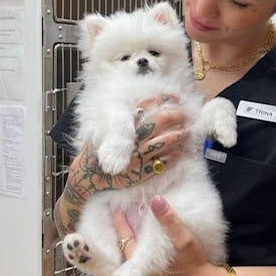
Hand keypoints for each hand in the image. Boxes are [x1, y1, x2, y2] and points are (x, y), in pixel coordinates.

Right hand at [54, 96, 188, 235]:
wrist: (89, 177)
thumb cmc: (97, 152)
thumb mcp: (105, 131)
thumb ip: (123, 121)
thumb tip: (143, 108)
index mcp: (123, 126)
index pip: (146, 106)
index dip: (163, 100)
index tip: (175, 98)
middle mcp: (132, 140)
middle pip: (159, 122)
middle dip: (175, 116)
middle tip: (184, 115)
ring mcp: (138, 157)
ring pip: (164, 142)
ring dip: (178, 135)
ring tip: (186, 132)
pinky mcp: (142, 173)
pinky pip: (162, 162)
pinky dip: (173, 156)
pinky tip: (180, 152)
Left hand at [112, 197, 223, 275]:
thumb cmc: (194, 264)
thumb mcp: (184, 240)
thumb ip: (169, 221)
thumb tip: (155, 200)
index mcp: (138, 269)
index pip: (123, 239)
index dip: (120, 222)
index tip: (117, 208)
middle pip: (123, 249)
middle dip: (124, 230)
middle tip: (124, 212)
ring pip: (128, 257)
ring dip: (131, 240)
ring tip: (131, 222)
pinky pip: (134, 265)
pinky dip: (136, 251)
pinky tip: (141, 240)